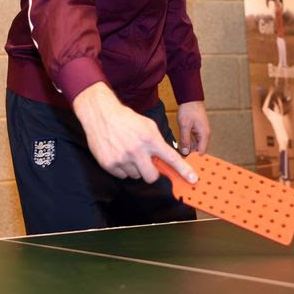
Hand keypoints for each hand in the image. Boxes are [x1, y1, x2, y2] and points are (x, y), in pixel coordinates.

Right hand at [72, 82, 197, 183]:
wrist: (100, 114)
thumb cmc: (126, 119)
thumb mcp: (147, 125)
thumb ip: (158, 143)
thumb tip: (166, 160)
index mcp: (150, 139)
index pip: (171, 158)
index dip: (184, 170)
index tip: (193, 179)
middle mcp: (137, 150)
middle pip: (151, 176)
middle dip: (151, 172)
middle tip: (146, 163)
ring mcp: (122, 158)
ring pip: (136, 176)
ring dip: (135, 168)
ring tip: (128, 152)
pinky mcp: (109, 164)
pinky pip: (122, 175)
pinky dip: (123, 168)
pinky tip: (119, 154)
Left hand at [176, 100, 210, 154]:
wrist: (190, 99)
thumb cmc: (189, 110)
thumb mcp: (184, 125)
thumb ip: (185, 139)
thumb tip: (184, 152)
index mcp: (204, 134)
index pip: (201, 152)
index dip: (194, 158)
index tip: (186, 162)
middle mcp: (205, 135)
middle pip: (199, 150)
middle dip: (191, 155)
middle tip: (180, 159)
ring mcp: (202, 132)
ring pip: (196, 145)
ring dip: (189, 149)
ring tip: (179, 154)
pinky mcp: (198, 130)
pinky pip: (194, 140)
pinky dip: (188, 144)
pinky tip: (181, 146)